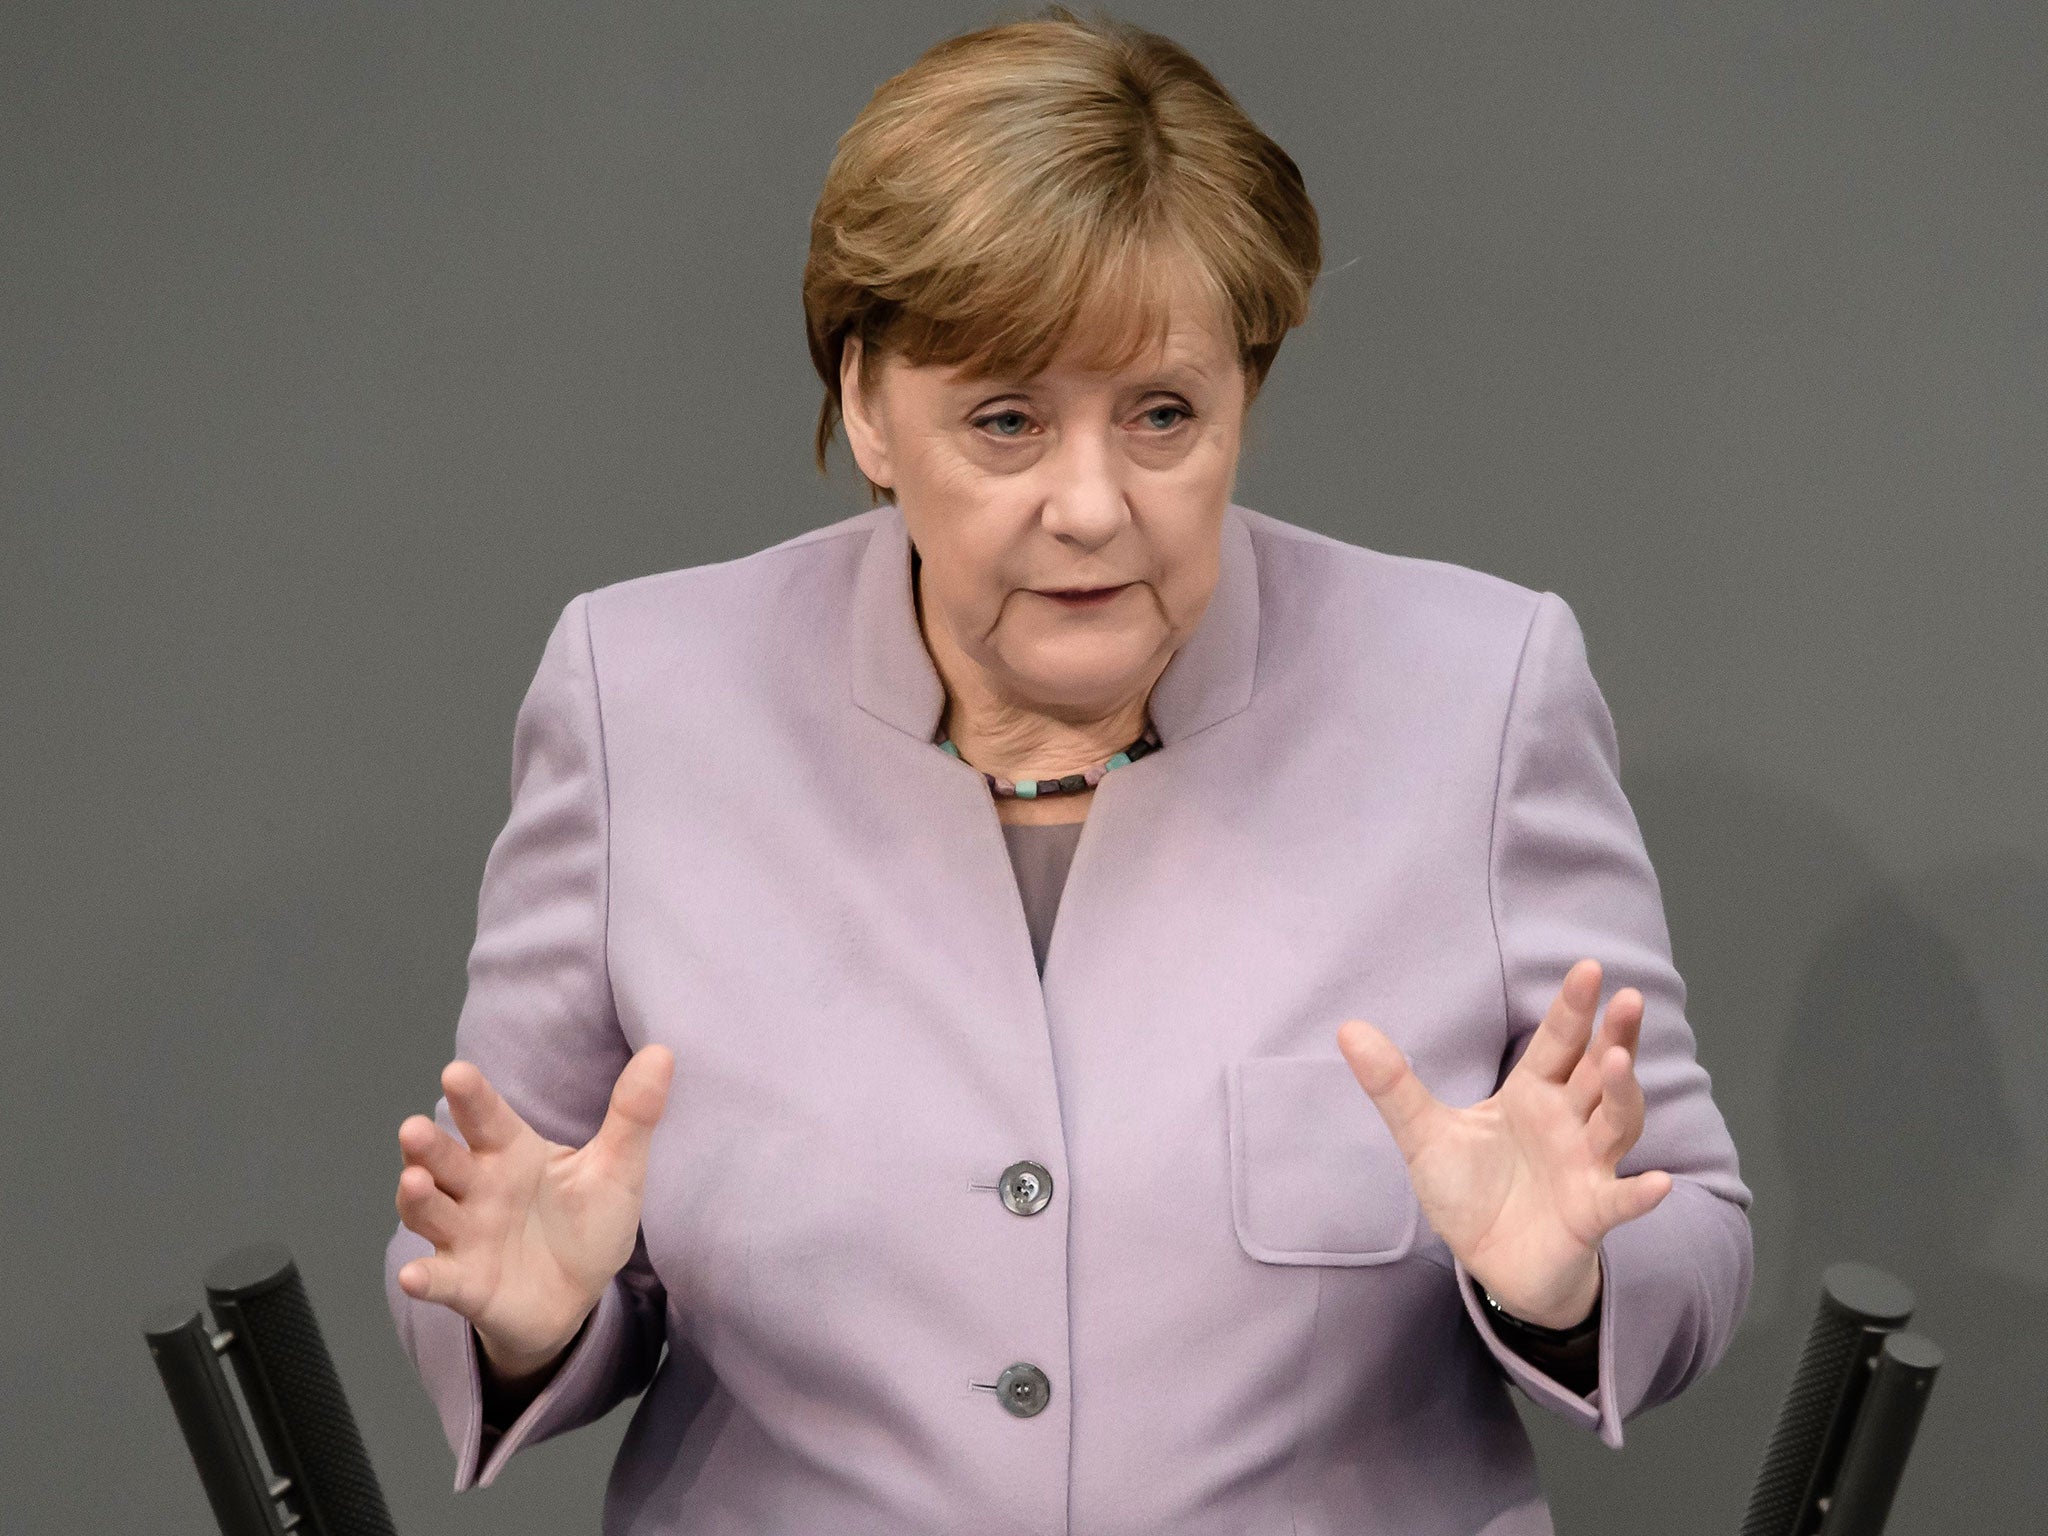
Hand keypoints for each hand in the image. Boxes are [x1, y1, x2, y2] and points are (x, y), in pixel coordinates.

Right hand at [393, 1044, 674, 1377]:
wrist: (578, 1295)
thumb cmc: (588, 1222)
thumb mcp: (617, 1169)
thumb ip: (632, 1114)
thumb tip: (662, 1052)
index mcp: (512, 1153)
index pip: (488, 1118)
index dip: (472, 1097)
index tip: (456, 1072)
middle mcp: (479, 1189)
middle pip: (445, 1161)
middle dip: (427, 1147)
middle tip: (413, 1128)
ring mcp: (466, 1236)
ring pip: (431, 1211)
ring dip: (417, 1199)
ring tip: (413, 1181)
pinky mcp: (467, 1284)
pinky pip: (441, 1279)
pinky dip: (425, 1278)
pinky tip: (414, 1277)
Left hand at [1336, 959, 1671, 1328]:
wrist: (1488, 1261)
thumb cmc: (1469, 1190)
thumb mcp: (1423, 1134)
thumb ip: (1393, 1084)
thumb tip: (1347, 1029)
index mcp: (1532, 1094)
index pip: (1557, 1042)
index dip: (1573, 1007)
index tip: (1589, 968)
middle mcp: (1568, 1123)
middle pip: (1599, 1072)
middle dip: (1615, 1036)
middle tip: (1628, 997)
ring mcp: (1585, 1167)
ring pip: (1615, 1124)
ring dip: (1623, 1095)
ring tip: (1620, 1064)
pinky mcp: (1590, 1214)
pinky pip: (1619, 1202)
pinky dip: (1639, 1195)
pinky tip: (1656, 1185)